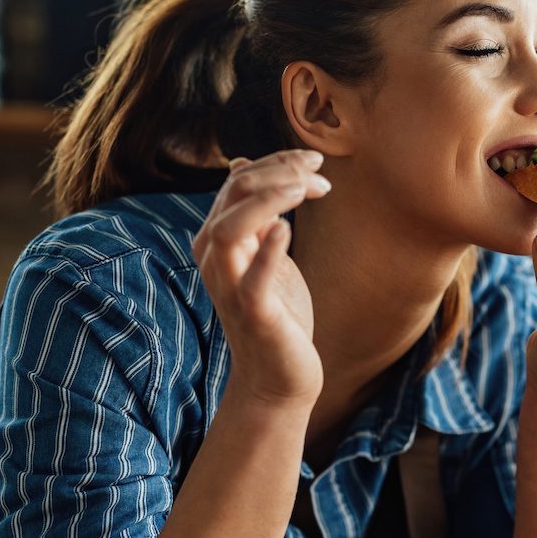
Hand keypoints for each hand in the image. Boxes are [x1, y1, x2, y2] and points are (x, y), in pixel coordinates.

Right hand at [192, 150, 330, 407]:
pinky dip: (268, 250)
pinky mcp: (253, 314)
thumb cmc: (277, 312)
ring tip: (306, 188)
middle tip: (321, 174)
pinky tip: (288, 229)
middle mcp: (215, 259)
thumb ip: (254, 214)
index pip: (238, 182)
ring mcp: (230, 286)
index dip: (277, 162)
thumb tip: (242, 164)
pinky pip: (252, 278)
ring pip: (230, 229)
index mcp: (218, 239)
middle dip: (279, 173)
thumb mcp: (264, 254)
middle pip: (233, 195)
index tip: (315, 161)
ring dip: (268, 200)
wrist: (279, 376)